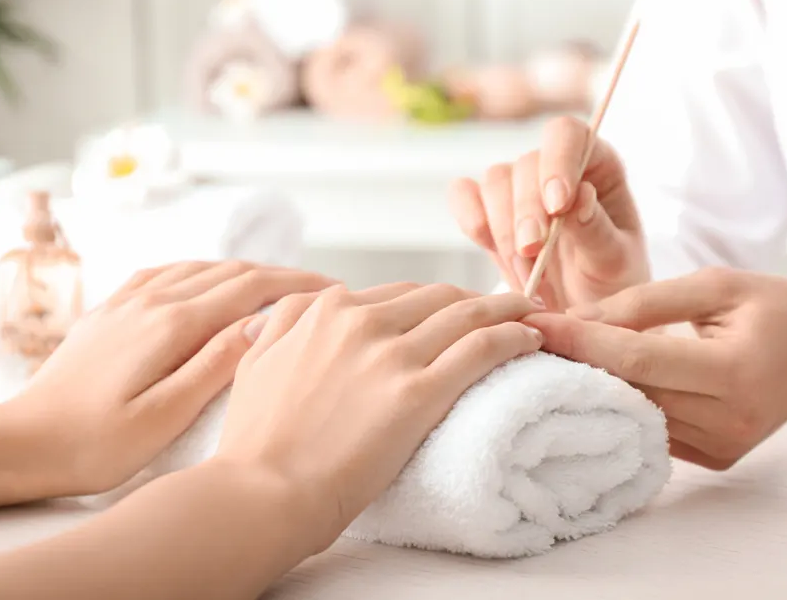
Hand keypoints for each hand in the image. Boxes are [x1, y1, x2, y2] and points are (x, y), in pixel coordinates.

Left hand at [3, 261, 336, 497]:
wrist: (24, 442)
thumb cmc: (95, 444)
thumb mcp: (164, 416)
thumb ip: (215, 365)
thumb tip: (261, 323)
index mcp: (171, 326)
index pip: (250, 289)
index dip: (297, 286)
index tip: (333, 290)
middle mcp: (151, 302)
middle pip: (230, 271)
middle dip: (280, 275)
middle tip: (319, 290)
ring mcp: (128, 302)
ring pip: (200, 267)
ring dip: (244, 271)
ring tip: (276, 287)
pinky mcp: (111, 310)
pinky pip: (166, 272)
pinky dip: (201, 269)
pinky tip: (209, 279)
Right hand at [214, 283, 544, 550]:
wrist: (263, 492)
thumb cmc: (256, 440)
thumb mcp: (256, 361)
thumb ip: (286, 321)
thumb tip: (310, 301)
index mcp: (327, 312)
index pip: (400, 293)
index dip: (435, 299)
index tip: (454, 308)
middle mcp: (363, 322)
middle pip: (439, 296)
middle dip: (476, 298)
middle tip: (504, 307)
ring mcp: (393, 355)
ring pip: (467, 313)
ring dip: (506, 308)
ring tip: (529, 313)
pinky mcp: (420, 393)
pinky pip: (482, 348)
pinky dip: (512, 336)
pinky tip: (529, 339)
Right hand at [448, 115, 648, 310]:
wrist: (582, 313)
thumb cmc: (610, 284)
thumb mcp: (617, 263)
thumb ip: (599, 231)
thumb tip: (579, 197)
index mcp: (597, 165)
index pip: (568, 136)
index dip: (558, 161)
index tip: (557, 205)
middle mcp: (554, 166)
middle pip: (526, 164)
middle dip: (526, 212)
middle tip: (533, 253)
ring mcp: (518, 187)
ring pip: (495, 182)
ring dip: (504, 230)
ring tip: (527, 274)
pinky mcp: (488, 210)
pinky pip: (464, 196)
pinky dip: (471, 219)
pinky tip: (487, 246)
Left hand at [527, 269, 786, 469]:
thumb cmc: (776, 306)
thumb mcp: (715, 285)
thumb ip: (644, 303)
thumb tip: (576, 318)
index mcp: (736, 372)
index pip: (638, 360)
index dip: (581, 342)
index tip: (536, 323)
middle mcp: (730, 420)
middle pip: (630, 392)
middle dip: (576, 364)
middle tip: (529, 336)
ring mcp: (724, 446)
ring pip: (636, 415)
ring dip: (592, 386)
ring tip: (554, 354)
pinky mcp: (717, 457)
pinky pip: (654, 429)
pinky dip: (623, 403)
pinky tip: (597, 379)